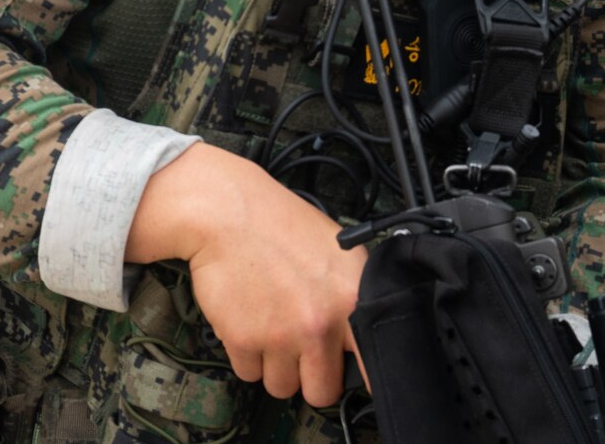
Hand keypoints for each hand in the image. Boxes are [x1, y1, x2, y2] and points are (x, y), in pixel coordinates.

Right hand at [125, 143, 369, 406]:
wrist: (229, 213)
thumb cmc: (281, 225)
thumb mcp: (342, 251)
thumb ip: (355, 297)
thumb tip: (367, 333)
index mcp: (354, 298)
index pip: (375, 365)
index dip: (365, 376)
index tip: (355, 375)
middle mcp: (321, 322)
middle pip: (323, 391)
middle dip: (312, 376)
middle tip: (304, 350)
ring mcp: (282, 335)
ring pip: (283, 388)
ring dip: (277, 367)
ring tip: (274, 329)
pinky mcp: (244, 340)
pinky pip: (249, 373)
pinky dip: (248, 356)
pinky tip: (252, 323)